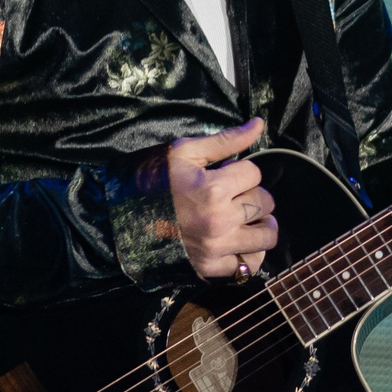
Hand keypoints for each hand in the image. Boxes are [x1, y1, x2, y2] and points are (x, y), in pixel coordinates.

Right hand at [169, 117, 275, 278]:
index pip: (254, 173)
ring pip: (266, 237)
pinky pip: (250, 264)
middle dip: (253, 193)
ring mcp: (216, 247)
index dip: (242, 170)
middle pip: (264, 202)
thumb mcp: (185, 153)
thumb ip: (226, 140)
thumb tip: (259, 123)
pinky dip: (251, 253)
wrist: (125, 217)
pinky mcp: (211, 268)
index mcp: (213, 189)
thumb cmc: (156, 181)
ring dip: (262, 224)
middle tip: (235, 195)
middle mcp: (219, 221)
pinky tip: (241, 240)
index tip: (226, 174)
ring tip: (248, 218)